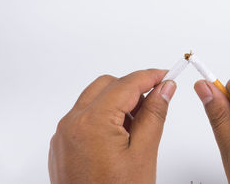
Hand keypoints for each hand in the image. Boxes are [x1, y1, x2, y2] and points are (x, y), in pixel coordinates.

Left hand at [49, 69, 175, 183]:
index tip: (166, 75)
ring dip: (119, 102)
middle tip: (156, 99)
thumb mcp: (143, 153)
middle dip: (133, 88)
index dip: (150, 76)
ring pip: (95, 99)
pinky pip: (85, 116)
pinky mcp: (63, 145)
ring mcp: (64, 135)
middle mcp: (72, 124)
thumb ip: (154, 114)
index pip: (126, 84)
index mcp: (91, 122)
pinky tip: (121, 135)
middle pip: (107, 86)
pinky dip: (105, 116)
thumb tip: (164, 88)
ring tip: (139, 125)